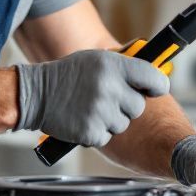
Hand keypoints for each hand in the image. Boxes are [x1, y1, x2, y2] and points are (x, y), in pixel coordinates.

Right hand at [15, 49, 170, 147]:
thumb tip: (158, 72)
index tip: (154, 89)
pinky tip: (83, 118)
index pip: (154, 78)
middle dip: (126, 105)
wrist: (38, 93)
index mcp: (114, 66)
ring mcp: (100, 111)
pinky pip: (107, 137)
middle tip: (107, 98)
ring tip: (91, 107)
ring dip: (110, 120)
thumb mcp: (97, 59)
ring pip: (123, 124)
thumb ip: (126, 65)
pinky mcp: (90, 131)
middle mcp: (109, 87)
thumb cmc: (70, 74)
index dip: (157, 86)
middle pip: (138, 106)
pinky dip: (97, 132)